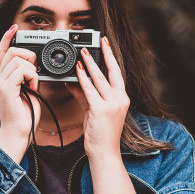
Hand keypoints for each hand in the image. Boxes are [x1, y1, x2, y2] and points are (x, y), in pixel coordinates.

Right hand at [0, 24, 40, 160]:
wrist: (17, 134)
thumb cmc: (24, 116)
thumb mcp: (28, 91)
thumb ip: (28, 77)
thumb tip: (36, 66)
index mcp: (3, 78)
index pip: (1, 51)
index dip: (7, 37)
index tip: (15, 27)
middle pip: (12, 51)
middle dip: (28, 55)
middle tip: (36, 71)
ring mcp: (0, 83)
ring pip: (18, 59)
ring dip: (32, 69)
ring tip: (34, 83)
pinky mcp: (5, 88)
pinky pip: (21, 70)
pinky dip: (32, 76)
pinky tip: (33, 88)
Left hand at [66, 37, 129, 158]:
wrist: (104, 153)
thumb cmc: (100, 133)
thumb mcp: (93, 110)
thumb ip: (83, 94)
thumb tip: (72, 81)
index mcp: (122, 98)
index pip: (117, 73)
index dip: (112, 57)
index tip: (106, 44)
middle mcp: (120, 99)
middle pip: (113, 72)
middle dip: (105, 54)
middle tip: (99, 40)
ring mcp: (112, 105)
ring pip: (100, 79)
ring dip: (91, 64)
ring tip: (83, 52)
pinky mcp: (101, 110)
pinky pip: (90, 91)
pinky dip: (83, 79)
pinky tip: (78, 70)